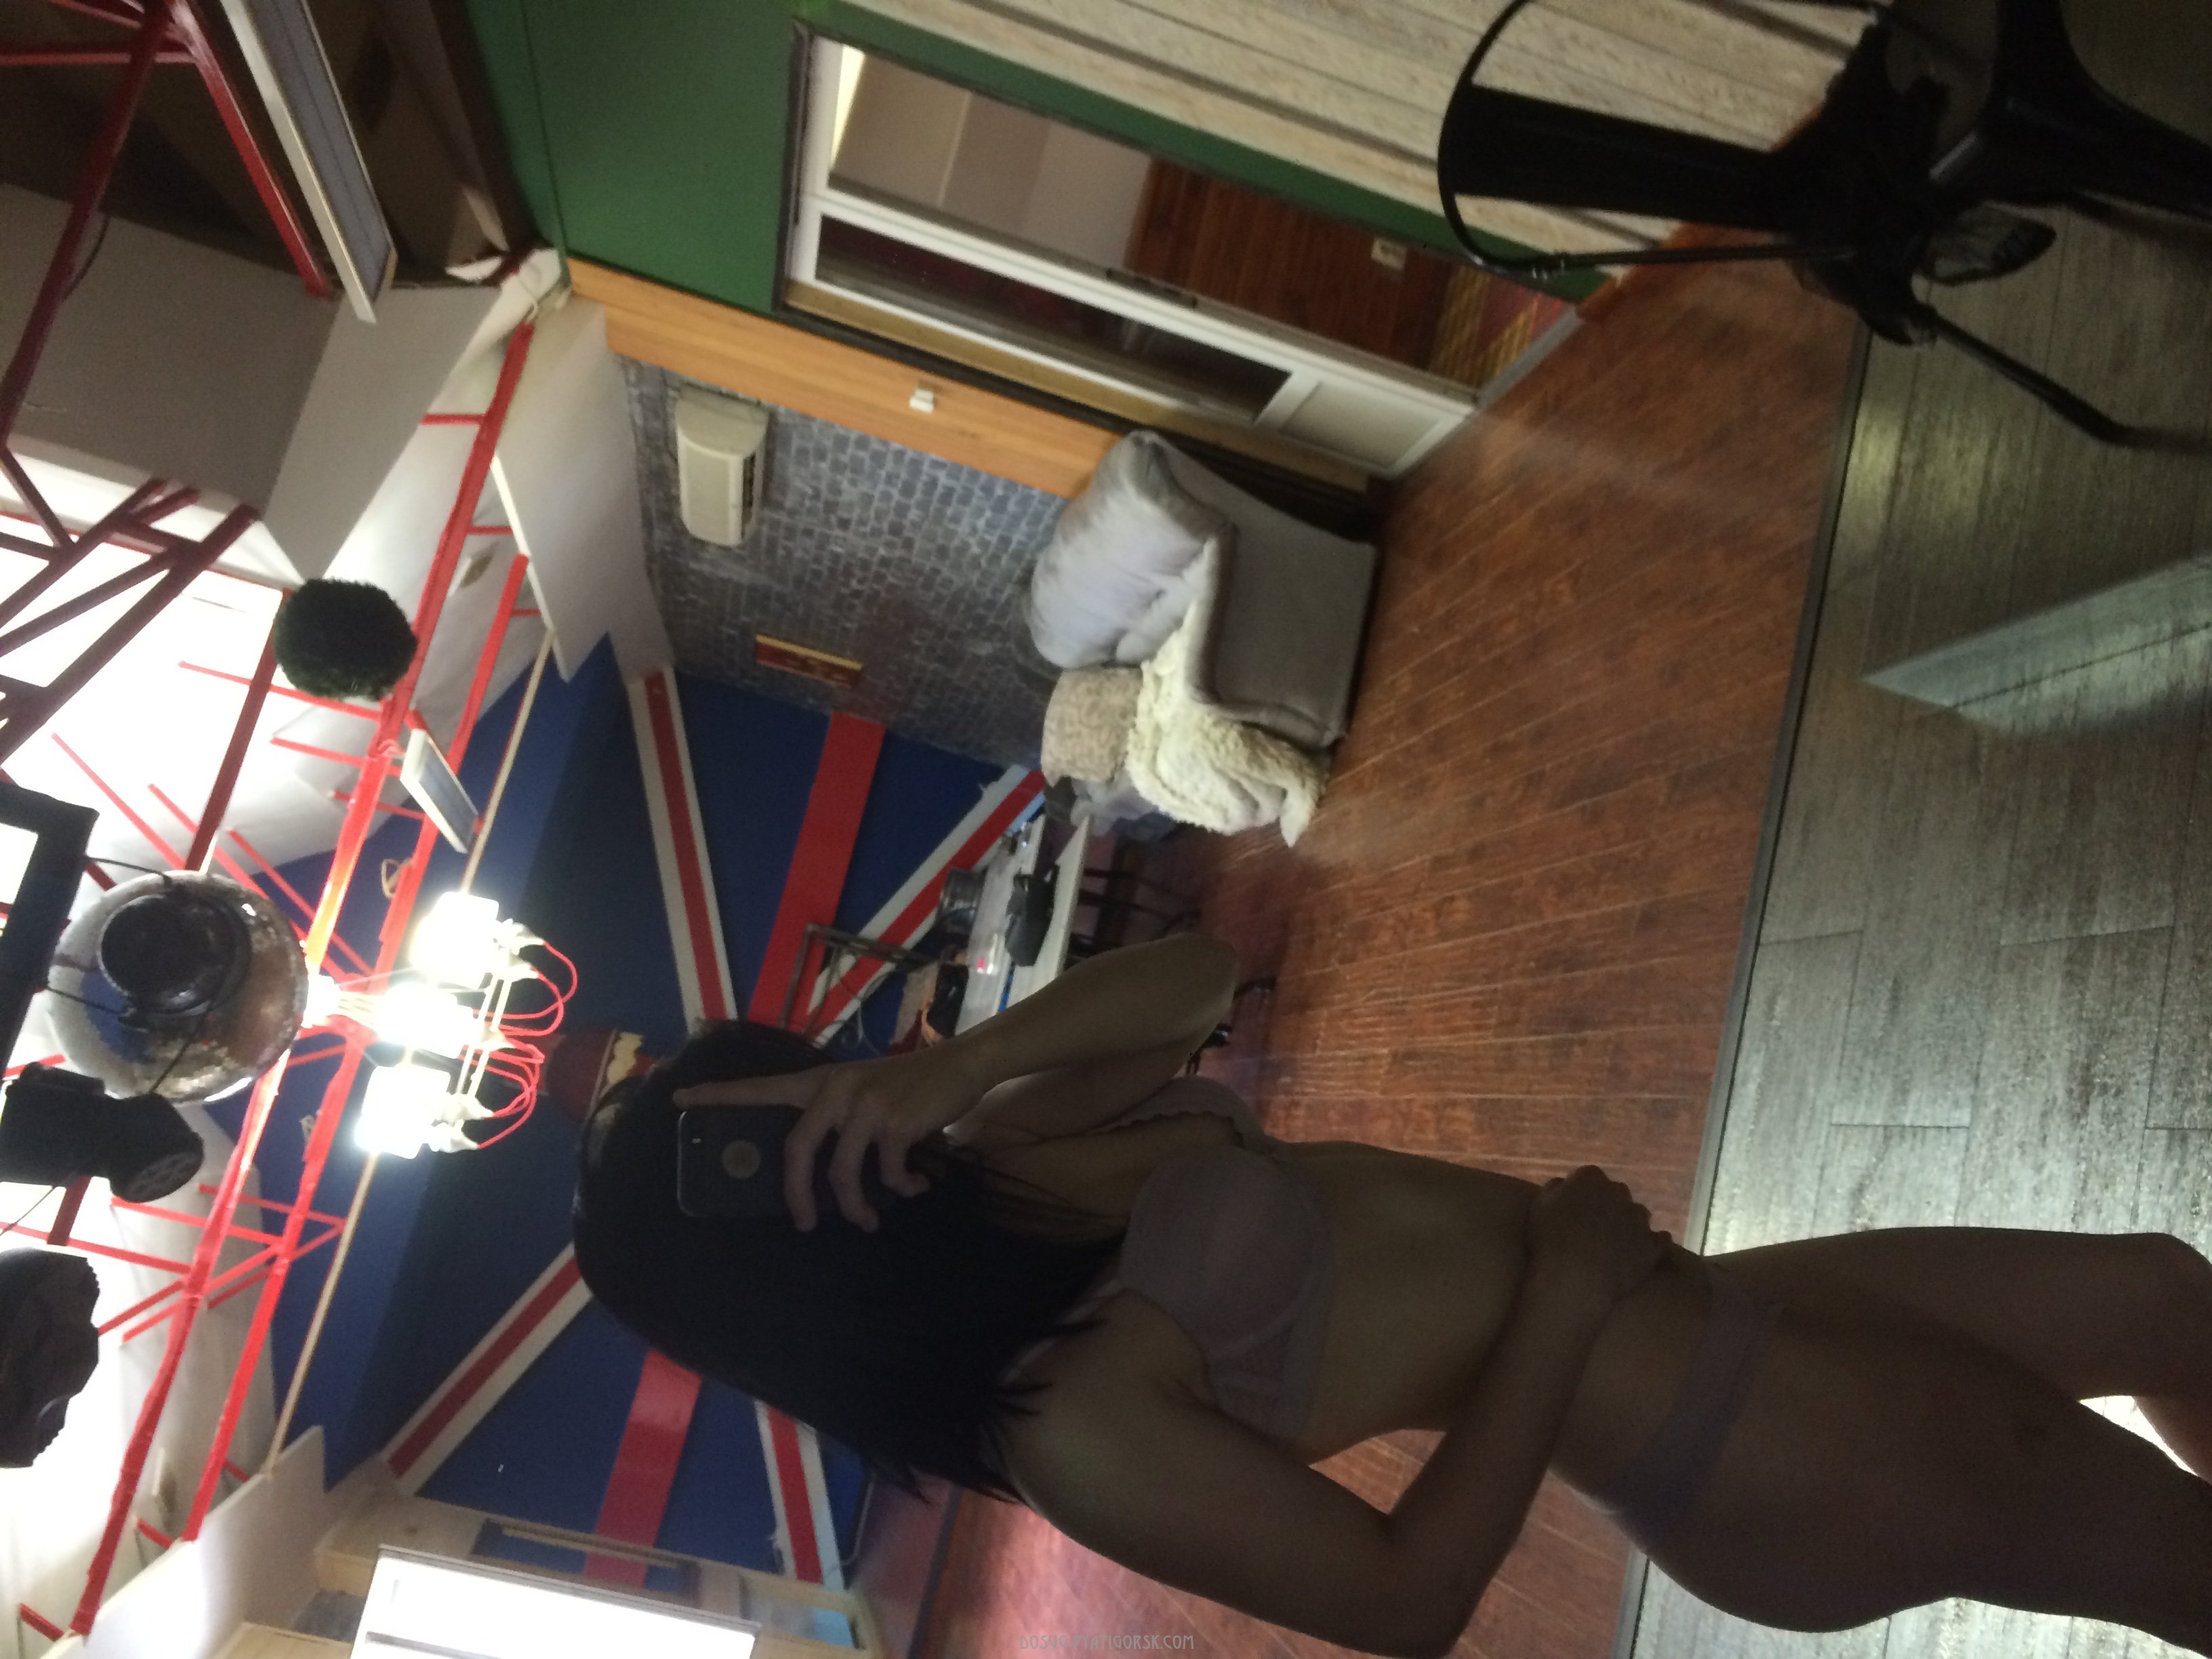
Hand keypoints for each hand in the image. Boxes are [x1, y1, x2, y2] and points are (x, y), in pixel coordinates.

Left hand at [673, 1042, 987, 1230]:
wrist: (960, 1065)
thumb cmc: (910, 1083)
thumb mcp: (863, 1088)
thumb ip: (837, 1116)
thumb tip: (823, 1171)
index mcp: (821, 1082)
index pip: (761, 1087)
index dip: (719, 1095)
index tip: (680, 1100)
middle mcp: (836, 1090)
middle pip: (796, 1150)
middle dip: (798, 1196)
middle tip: (805, 1224)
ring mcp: (865, 1105)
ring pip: (841, 1172)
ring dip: (856, 1206)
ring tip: (868, 1222)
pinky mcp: (895, 1122)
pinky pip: (886, 1173)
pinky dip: (900, 1189)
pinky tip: (914, 1187)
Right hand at [1526, 1167, 1668, 1302]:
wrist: (1575, 1280)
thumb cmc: (1550, 1241)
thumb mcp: (1539, 1207)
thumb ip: (1553, 1188)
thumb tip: (1564, 1183)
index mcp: (1591, 1179)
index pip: (1589, 1177)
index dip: (1582, 1192)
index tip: (1574, 1208)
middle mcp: (1620, 1192)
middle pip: (1616, 1193)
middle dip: (1608, 1204)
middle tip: (1593, 1226)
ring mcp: (1639, 1219)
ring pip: (1637, 1214)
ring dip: (1628, 1223)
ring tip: (1614, 1243)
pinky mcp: (1652, 1245)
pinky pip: (1659, 1240)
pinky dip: (1653, 1242)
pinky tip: (1643, 1249)